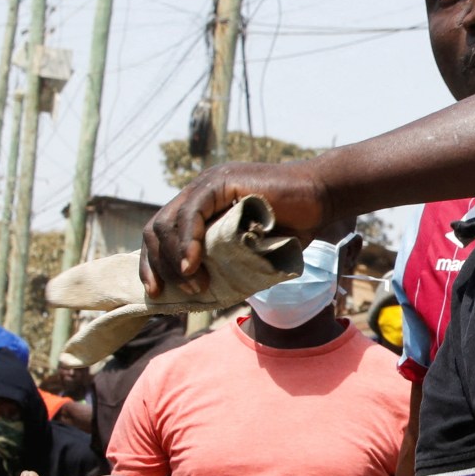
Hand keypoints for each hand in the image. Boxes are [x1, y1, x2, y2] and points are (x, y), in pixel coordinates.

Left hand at [141, 162, 327, 298]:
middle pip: (156, 229)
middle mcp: (198, 193)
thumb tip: (200, 293)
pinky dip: (188, 242)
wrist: (322, 199)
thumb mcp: (249, 251)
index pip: (160, 234)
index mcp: (200, 208)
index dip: (152, 264)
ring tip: (194, 283)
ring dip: (175, 259)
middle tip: (180, 292)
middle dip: (157, 265)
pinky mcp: (221, 181)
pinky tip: (193, 264)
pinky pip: (192, 213)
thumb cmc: (293, 227)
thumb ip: (225, 262)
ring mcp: (207, 184)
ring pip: (169, 223)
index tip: (156, 292)